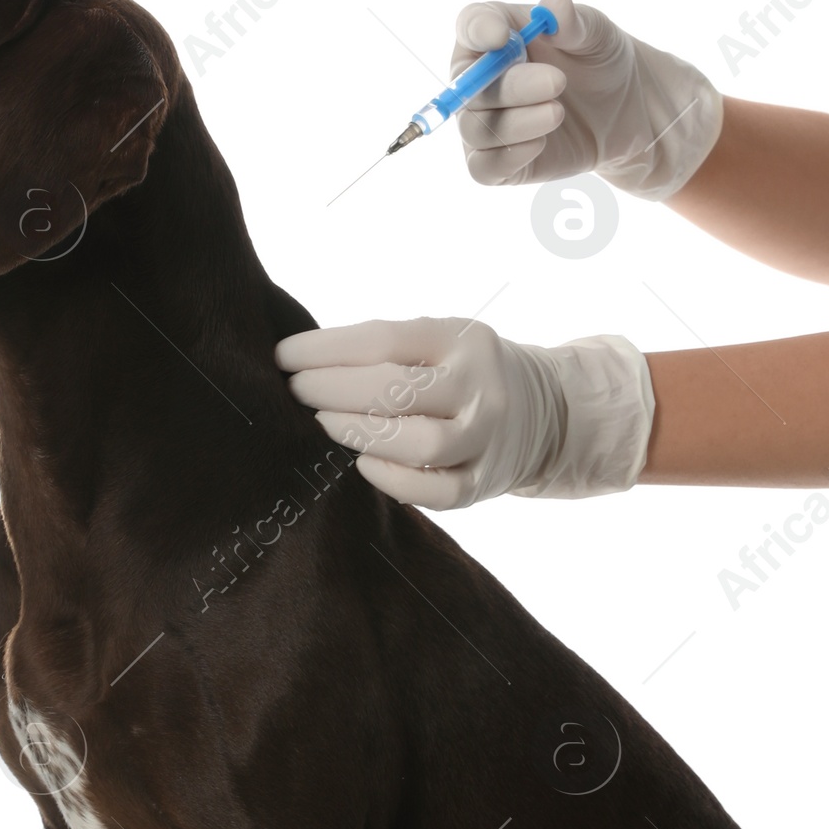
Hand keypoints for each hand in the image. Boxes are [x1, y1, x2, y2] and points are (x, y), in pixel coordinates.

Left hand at [275, 316, 654, 510]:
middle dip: (330, 390)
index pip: (383, 339)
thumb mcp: (437, 341)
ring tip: (322, 424)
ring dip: (358, 434)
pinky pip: (438, 490)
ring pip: (421, 443)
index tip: (282, 357)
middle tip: (294, 392)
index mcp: (461, 338)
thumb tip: (299, 362)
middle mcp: (479, 386)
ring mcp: (487, 436)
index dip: (324, 350)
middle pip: (396, 390)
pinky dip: (394, 479)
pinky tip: (362, 464)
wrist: (547, 410)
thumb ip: (384, 349)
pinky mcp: (485, 482)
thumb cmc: (460, 373)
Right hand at [453, 0, 722, 197]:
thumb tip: (555, 3)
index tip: (500, 35)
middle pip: (469, 86)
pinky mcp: (498, 162)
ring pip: (476, 129)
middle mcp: (480, 78)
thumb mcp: (596, 34)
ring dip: (517, 123)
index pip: (470, 25)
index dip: (478, 30)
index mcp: (496, 34)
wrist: (623, 109)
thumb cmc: (599, 60)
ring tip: (558, 112)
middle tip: (557, 82)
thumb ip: (573, 21)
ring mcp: (485, 121)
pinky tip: (541, 144)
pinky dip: (507, 158)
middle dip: (511, 86)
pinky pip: (483, 167)